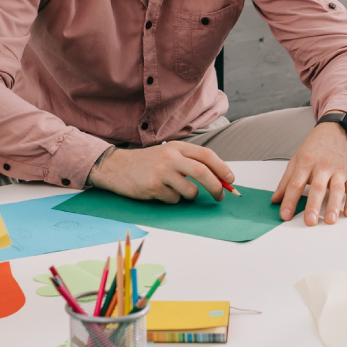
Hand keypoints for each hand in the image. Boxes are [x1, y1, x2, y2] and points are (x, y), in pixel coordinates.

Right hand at [88, 142, 233, 202]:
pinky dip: (172, 199)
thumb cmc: (147, 163)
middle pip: (203, 172)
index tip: (230, 180)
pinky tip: (160, 192)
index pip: (206, 155)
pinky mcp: (153, 186)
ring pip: (190, 191)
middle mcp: (170, 157)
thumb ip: (190, 162)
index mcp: (177, 147)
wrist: (116, 166)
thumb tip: (218, 178)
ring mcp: (161, 172)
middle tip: (220, 196)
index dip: (222, 168)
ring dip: (190, 196)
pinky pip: (174, 199)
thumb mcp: (168, 154)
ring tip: (179, 192)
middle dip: (216, 187)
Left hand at [272, 120, 346, 225]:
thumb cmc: (316, 146)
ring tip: (330, 220)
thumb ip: (286, 181)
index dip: (289, 201)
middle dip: (313, 205)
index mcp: (306, 162)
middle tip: (309, 221)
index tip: (285, 216)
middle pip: (317, 187)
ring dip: (334, 205)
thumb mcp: (297, 158)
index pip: (295, 184)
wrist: (338, 129)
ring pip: (337, 189)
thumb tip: (275, 199)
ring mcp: (339, 170)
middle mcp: (323, 166)